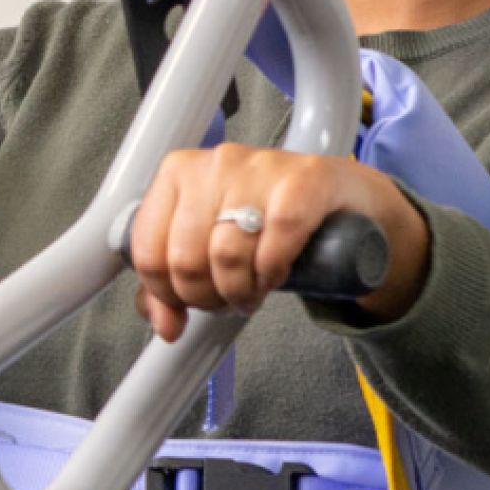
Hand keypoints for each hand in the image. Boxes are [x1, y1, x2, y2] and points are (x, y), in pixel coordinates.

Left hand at [126, 144, 430, 340]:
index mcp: (177, 173)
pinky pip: (277, 236)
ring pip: (226, 254)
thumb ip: (172, 284)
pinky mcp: (305, 179)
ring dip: (239, 292)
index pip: (148, 251)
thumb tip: (164, 326)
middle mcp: (214, 162)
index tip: (188, 305)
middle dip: (205, 298)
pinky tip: (274, 277)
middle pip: (185, 259)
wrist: (342, 197)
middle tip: (227, 302)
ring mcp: (260, 166)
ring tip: (252, 294)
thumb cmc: (266, 218)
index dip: (167, 294)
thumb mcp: (209, 244)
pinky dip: (272, 270)